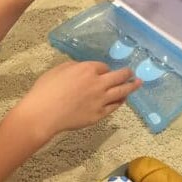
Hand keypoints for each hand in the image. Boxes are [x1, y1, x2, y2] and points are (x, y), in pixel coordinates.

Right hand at [16, 61, 141, 140]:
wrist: (43, 114)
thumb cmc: (45, 90)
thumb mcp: (58, 70)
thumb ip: (74, 67)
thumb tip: (81, 69)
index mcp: (87, 69)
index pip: (103, 67)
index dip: (104, 69)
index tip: (104, 71)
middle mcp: (98, 83)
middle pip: (118, 76)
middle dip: (126, 73)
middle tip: (131, 73)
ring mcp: (100, 100)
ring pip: (121, 91)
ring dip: (131, 86)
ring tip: (138, 83)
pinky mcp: (99, 115)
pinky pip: (114, 107)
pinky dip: (120, 102)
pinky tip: (123, 100)